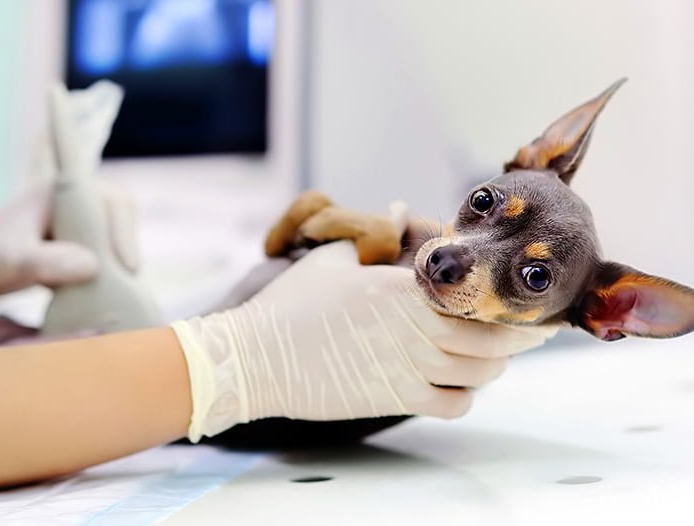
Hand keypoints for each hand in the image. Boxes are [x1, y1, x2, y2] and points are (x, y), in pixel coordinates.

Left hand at [0, 182, 137, 296]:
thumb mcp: (11, 261)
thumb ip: (48, 261)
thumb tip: (91, 265)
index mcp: (61, 193)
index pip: (112, 201)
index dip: (124, 232)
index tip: (126, 266)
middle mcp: (73, 204)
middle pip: (120, 218)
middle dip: (125, 248)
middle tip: (126, 281)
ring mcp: (75, 224)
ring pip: (115, 238)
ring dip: (119, 263)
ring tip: (116, 290)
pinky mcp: (75, 244)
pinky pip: (105, 253)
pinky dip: (109, 272)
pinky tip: (103, 293)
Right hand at [172, 206, 556, 440]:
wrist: (256, 358)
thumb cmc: (291, 304)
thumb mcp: (331, 259)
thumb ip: (373, 235)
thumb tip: (398, 207)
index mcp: (403, 289)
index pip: (477, 297)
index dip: (510, 303)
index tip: (525, 301)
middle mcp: (414, 329)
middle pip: (493, 340)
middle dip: (515, 337)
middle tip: (522, 330)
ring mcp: (407, 368)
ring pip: (480, 374)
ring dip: (492, 365)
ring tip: (489, 355)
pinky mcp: (394, 398)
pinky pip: (453, 405)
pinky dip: (465, 396)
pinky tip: (457, 383)